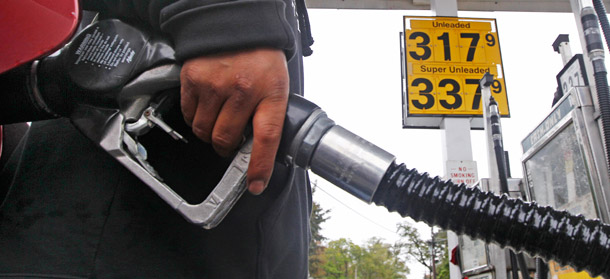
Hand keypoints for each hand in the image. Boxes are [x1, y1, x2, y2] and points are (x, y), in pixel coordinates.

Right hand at [180, 48, 288, 194]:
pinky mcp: (193, 78)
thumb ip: (268, 115)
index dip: (259, 166)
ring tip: (218, 116)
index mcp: (270, 93)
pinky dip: (195, 116)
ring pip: (203, 130)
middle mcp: (242, 90)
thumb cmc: (261, 56)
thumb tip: (259, 148)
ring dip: (208, 132)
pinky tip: (207, 102)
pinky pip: (188, 113)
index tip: (255, 185)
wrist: (238, 23)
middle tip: (230, 140)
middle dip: (226, 147)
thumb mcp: (277, 85)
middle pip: (225, 140)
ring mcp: (214, 85)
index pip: (266, 139)